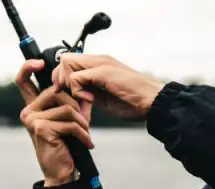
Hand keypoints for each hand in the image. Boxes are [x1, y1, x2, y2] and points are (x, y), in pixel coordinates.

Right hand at [16, 59, 93, 186]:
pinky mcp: (41, 128)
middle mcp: (28, 111)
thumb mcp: (66, 121)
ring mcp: (32, 119)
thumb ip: (68, 102)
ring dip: (82, 122)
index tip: (42, 62)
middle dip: (77, 104)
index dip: (29, 66)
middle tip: (86, 121)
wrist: (62, 174)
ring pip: (67, 107)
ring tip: (86, 134)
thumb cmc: (66, 146)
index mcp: (32, 107)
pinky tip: (87, 143)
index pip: (23, 80)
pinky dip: (82, 133)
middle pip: (57, 91)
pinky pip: (70, 122)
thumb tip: (79, 84)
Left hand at [51, 54, 165, 120]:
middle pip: (64, 59)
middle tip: (73, 97)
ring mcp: (101, 64)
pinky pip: (76, 77)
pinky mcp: (103, 72)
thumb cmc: (133, 102)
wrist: (153, 103)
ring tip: (82, 98)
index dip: (64, 78)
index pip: (70, 62)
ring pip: (67, 63)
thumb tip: (76, 95)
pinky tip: (90, 100)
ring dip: (69, 84)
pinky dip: (78, 91)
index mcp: (99, 65)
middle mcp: (99, 60)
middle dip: (62, 80)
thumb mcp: (104, 97)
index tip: (69, 94)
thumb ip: (90, 92)